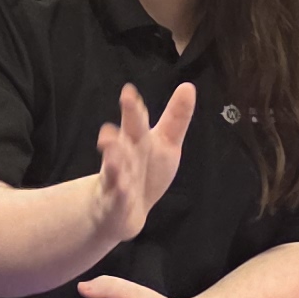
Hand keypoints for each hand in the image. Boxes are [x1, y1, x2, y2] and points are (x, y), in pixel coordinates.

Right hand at [87, 83, 194, 252]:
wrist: (121, 211)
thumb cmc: (146, 171)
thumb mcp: (165, 143)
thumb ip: (176, 118)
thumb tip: (188, 86)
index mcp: (136, 140)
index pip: (136, 120)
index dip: (133, 107)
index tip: (129, 91)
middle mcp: (123, 156)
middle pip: (123, 138)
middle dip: (124, 123)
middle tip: (124, 104)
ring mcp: (117, 180)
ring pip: (114, 168)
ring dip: (113, 157)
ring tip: (109, 143)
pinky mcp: (115, 204)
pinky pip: (117, 200)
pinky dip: (119, 195)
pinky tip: (123, 190)